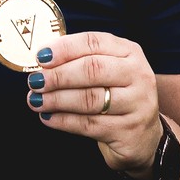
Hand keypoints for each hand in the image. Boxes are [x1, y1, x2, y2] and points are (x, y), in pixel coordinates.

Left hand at [26, 31, 164, 174]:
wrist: (143, 137)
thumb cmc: (116, 96)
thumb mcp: (107, 71)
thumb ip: (80, 60)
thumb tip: (42, 59)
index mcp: (129, 52)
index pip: (94, 42)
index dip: (64, 48)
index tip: (40, 57)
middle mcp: (138, 74)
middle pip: (92, 69)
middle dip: (58, 75)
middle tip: (35, 81)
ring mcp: (137, 104)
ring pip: (90, 99)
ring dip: (57, 99)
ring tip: (36, 100)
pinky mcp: (129, 130)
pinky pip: (89, 124)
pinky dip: (64, 120)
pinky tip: (48, 117)